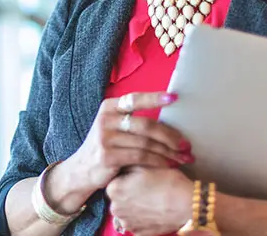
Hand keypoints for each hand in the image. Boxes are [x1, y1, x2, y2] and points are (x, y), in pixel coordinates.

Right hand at [67, 92, 193, 199]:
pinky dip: (158, 161)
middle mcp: (106, 119)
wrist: (80, 170)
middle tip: (186, 143)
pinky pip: (140, 157)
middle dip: (169, 134)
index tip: (174, 97)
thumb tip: (169, 115)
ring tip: (182, 156)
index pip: (135, 99)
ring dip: (168, 151)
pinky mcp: (108, 156)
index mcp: (109, 107)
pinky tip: (169, 164)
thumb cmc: (107, 144)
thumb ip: (133, 119)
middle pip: (145, 124)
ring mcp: (105, 138)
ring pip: (145, 143)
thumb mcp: (113, 126)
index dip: (155, 98)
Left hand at [107, 167, 193, 235]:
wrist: (186, 203)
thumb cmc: (167, 180)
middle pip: (119, 196)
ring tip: (152, 196)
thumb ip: (130, 163)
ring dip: (134, 204)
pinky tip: (154, 208)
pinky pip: (136, 222)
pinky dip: (142, 216)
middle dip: (128, 190)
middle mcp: (116, 209)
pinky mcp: (139, 234)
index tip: (139, 173)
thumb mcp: (146, 163)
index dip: (127, 175)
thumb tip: (125, 162)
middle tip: (147, 184)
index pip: (114, 179)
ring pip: (127, 210)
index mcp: (115, 189)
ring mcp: (127, 224)